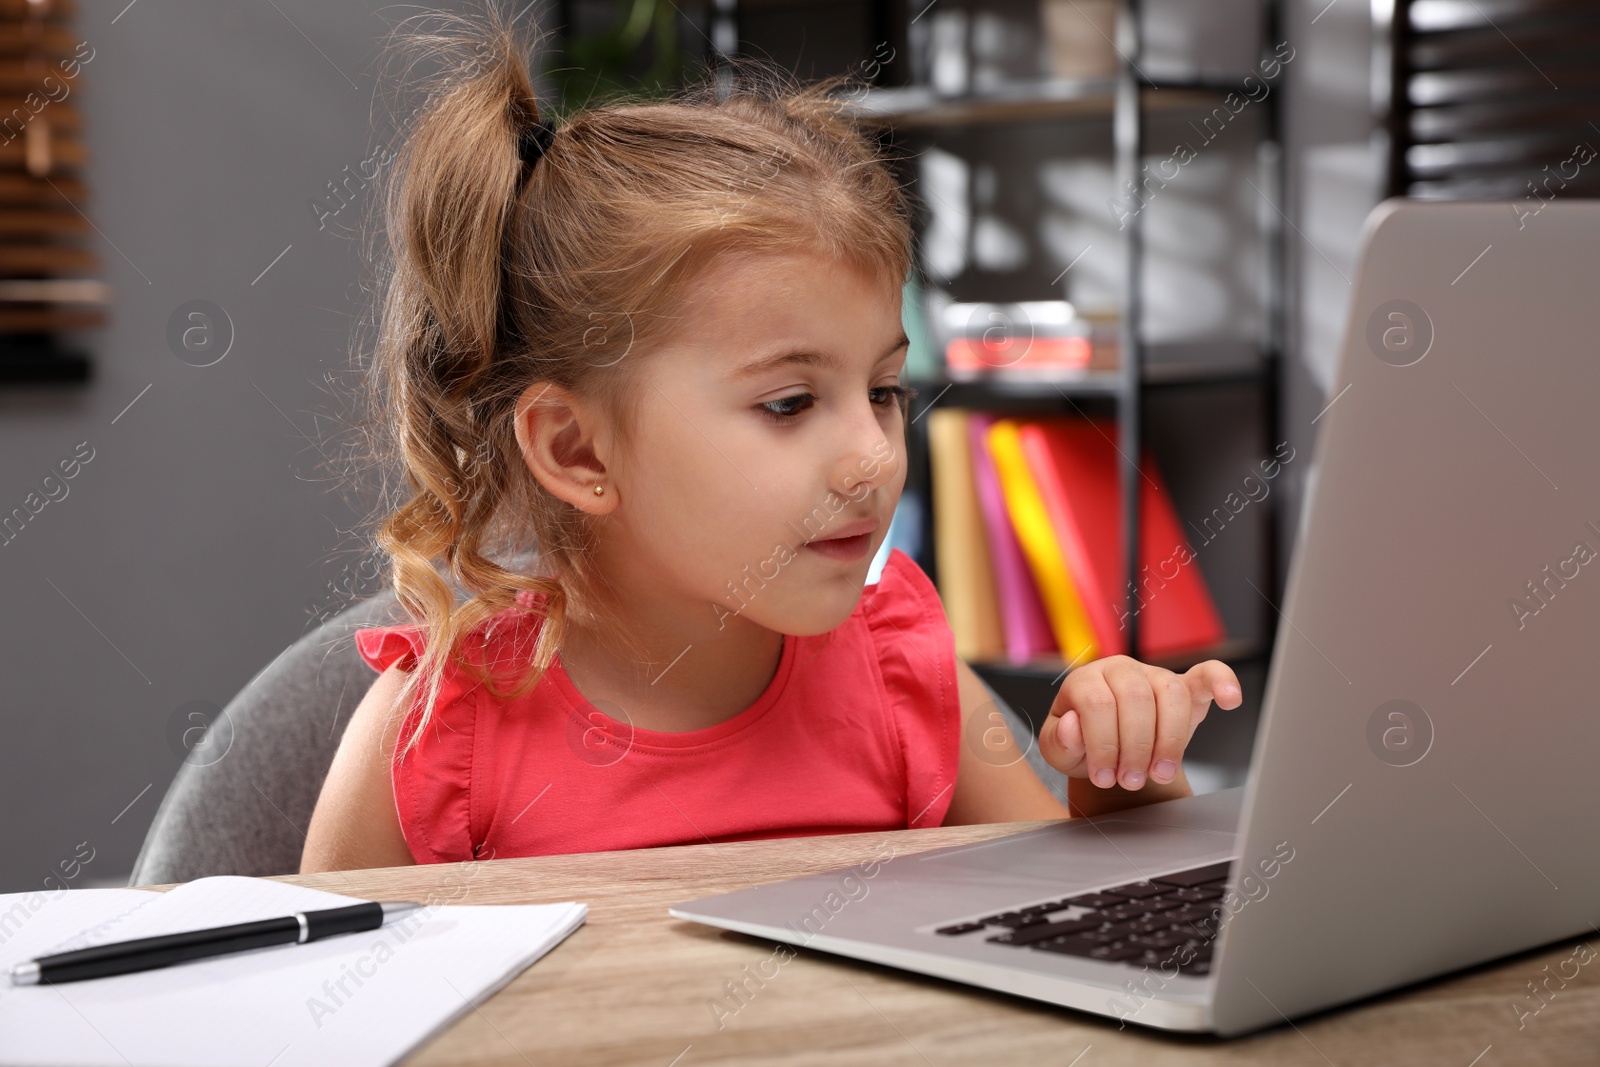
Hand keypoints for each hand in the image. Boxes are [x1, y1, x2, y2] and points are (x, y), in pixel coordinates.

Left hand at [1039, 656, 1241, 790]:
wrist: (1107, 751)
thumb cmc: (1082, 747)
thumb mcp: (1058, 751)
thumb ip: (1059, 741)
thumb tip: (1074, 725)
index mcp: (1085, 680)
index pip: (1097, 704)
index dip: (1103, 744)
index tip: (1104, 778)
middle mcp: (1120, 670)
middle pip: (1135, 699)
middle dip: (1135, 747)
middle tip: (1131, 781)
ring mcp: (1153, 676)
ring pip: (1170, 693)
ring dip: (1169, 739)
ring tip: (1160, 773)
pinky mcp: (1184, 687)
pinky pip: (1207, 672)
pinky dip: (1222, 682)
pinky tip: (1231, 700)